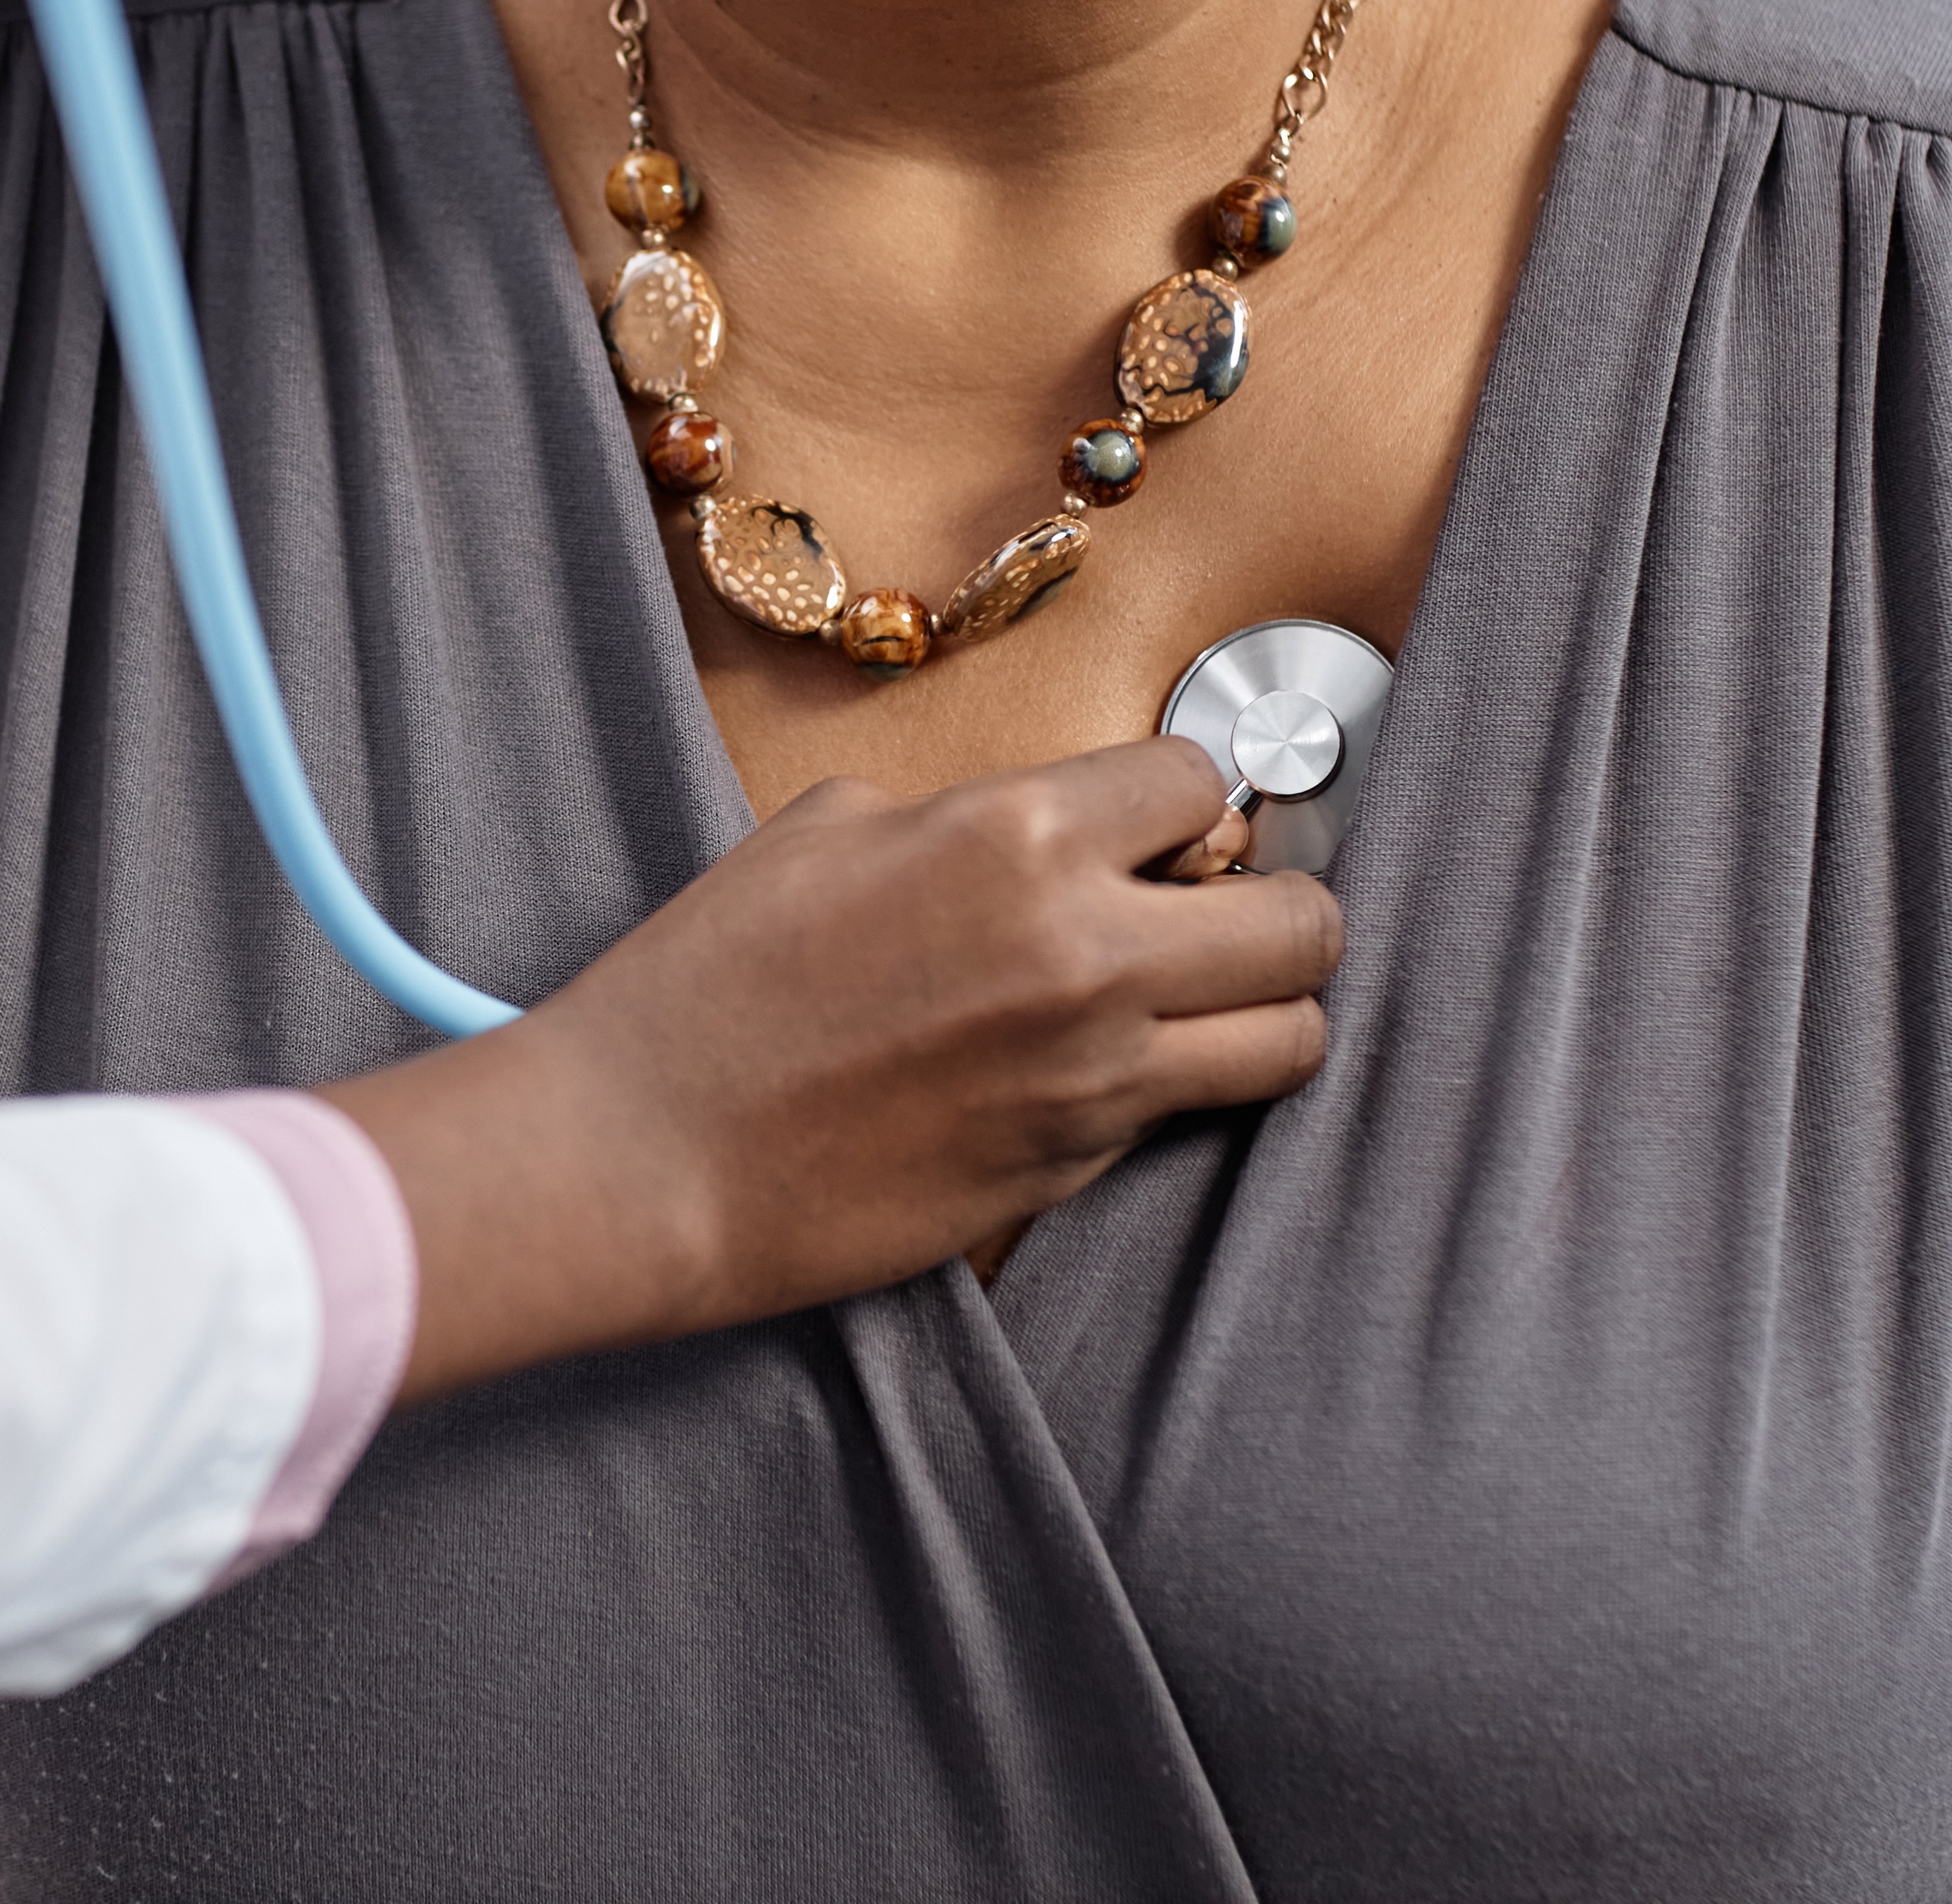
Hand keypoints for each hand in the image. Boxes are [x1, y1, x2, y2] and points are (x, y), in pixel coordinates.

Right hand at [320, 736, 1340, 1399]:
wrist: (646, 1152)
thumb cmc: (711, 983)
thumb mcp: (831, 828)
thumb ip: (975, 814)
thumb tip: (1071, 830)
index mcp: (1019, 836)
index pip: (1203, 782)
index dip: (1182, 799)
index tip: (1159, 823)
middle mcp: (1084, 953)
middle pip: (1305, 920)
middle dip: (1275, 906)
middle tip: (1222, 913)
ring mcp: (1092, 1074)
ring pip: (1291, 1036)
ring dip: (1263, 1010)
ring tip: (1203, 1001)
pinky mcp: (1075, 1169)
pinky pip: (1192, 1113)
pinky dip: (1179, 1086)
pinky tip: (1104, 1068)